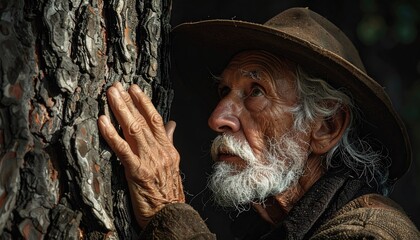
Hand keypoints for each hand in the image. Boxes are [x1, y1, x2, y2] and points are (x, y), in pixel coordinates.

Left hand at [98, 82, 184, 227]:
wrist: (171, 213)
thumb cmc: (169, 191)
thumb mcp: (172, 163)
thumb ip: (169, 141)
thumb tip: (171, 124)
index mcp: (168, 148)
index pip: (156, 120)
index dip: (145, 102)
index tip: (135, 89)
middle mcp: (160, 150)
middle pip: (143, 120)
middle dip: (129, 101)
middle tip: (117, 86)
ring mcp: (149, 160)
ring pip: (133, 129)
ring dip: (120, 110)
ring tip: (111, 94)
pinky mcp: (137, 171)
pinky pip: (122, 149)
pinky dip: (111, 134)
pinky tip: (102, 121)